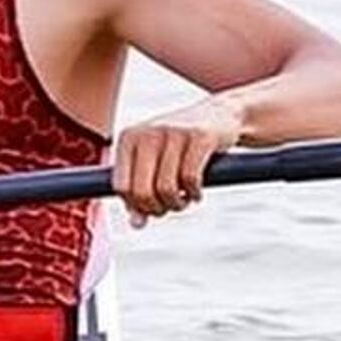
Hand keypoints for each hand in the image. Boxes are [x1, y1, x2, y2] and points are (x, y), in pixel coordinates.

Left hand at [111, 98, 244, 227]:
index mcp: (128, 138)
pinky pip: (190, 179)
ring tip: (184, 200)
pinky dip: (194, 194)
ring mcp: (173, 133)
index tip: (152, 208)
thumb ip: (140, 191)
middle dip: (156, 209)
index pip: (121, 186)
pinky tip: (196, 193)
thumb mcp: (154, 163)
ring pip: (166, 188)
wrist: (220, 115)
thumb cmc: (180, 145)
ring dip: (177, 204)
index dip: (136, 206)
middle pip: (141, 191)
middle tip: (169, 208)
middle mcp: (146, 133)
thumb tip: (136, 224)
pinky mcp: (199, 137)